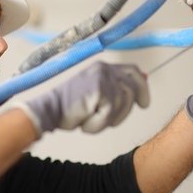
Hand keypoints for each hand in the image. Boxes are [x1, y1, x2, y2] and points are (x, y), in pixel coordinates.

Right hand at [16, 61, 149, 136]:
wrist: (48, 110)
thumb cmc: (69, 107)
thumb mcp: (95, 94)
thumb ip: (115, 89)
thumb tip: (140, 87)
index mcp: (102, 67)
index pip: (132, 71)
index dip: (142, 87)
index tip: (144, 103)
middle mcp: (104, 69)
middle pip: (133, 88)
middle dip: (127, 109)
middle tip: (114, 120)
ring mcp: (102, 79)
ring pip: (123, 104)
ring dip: (109, 119)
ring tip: (91, 119)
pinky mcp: (99, 91)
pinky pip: (110, 115)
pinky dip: (98, 125)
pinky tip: (85, 122)